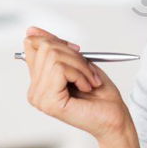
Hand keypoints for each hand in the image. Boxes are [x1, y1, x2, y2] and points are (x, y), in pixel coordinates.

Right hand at [21, 26, 132, 141]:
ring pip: (54, 57)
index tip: (77, 51)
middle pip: (45, 47)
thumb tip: (32, 30)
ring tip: (90, 81)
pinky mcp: (49, 102)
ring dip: (81, 66)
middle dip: (74, 55)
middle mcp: (34, 90)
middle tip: (88, 70)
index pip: (32, 44)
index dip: (58, 41)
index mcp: (39, 81)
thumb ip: (56, 48)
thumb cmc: (101, 94)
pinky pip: (60, 69)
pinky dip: (81, 74)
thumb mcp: (78, 63)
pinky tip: (87, 88)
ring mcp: (39, 98)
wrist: (114, 117)